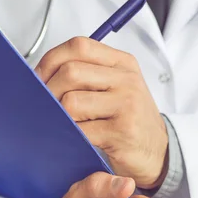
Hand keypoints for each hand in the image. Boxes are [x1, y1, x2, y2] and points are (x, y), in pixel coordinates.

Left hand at [35, 37, 168, 189]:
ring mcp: (126, 105)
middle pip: (71, 72)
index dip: (50, 60)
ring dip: (57, 115)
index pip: (79, 46)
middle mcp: (126, 80)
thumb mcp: (116, 86)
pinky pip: (80, 130)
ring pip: (71, 102)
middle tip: (44, 104)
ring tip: (61, 122)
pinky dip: (68, 135)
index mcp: (122, 63)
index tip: (39, 77)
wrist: (159, 151)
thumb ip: (87, 73)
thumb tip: (39, 76)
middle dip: (48, 90)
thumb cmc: (129, 118)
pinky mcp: (122, 132)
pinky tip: (71, 137)